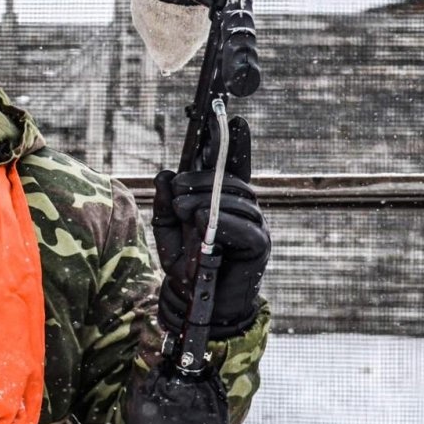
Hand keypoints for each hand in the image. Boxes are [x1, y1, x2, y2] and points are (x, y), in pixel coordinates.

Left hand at [152, 115, 269, 340]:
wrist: (196, 305)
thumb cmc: (185, 267)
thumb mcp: (167, 231)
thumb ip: (165, 204)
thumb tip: (164, 174)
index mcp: (225, 203)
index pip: (233, 168)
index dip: (236, 144)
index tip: (233, 119)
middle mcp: (245, 211)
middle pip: (230, 180)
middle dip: (202, 178)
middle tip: (177, 188)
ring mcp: (256, 228)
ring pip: (237, 200)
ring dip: (206, 200)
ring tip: (183, 210)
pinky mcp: (259, 247)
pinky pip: (245, 227)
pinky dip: (221, 222)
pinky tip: (202, 224)